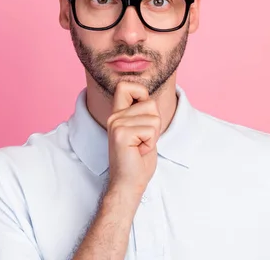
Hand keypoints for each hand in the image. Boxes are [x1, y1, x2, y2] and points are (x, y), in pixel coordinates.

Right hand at [106, 81, 161, 196]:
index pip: (125, 86)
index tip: (144, 113)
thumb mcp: (141, 130)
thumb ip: (142, 112)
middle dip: (155, 123)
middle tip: (143, 140)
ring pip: (153, 117)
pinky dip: (151, 142)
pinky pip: (151, 129)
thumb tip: (149, 99)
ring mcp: (116, 124)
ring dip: (154, 135)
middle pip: (150, 103)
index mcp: (117, 114)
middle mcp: (114, 117)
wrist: (128, 183)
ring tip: (141, 146)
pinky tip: (139, 151)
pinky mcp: (121, 134)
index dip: (141, 92)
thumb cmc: (138, 159)